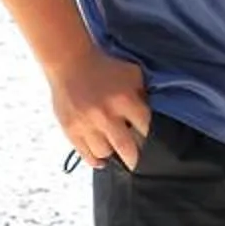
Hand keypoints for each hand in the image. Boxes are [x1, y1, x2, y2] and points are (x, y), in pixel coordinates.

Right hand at [51, 46, 150, 170]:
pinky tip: (102, 159)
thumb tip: (151, 115)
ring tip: (117, 153)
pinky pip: (85, 154)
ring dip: (113, 154)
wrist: (70, 62)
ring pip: (105, 153)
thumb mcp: (132, 74)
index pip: (145, 129)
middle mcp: (106, 115)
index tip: (154, 146)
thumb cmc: (104, 67)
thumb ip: (143, 94)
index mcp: (124, 100)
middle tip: (139, 163)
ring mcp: (86, 124)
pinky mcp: (70, 129)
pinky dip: (95, 160)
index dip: (151, 139)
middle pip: (126, 148)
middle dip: (135, 158)